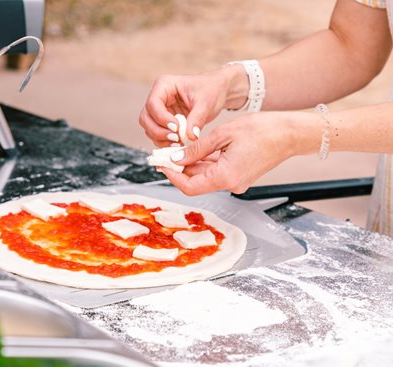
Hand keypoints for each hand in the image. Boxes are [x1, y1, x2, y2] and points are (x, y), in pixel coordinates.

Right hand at [139, 65, 247, 146]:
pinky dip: (164, 142)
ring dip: (160, 139)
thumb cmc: (211, 90)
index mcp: (164, 85)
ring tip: (179, 143)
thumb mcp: (206, 103)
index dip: (162, 119)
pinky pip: (156, 134)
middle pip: (145, 118)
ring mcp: (159, 110)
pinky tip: (178, 144)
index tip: (176, 128)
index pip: (153, 104)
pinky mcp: (163, 121)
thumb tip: (190, 137)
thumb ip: (197, 119)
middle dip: (158, 131)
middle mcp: (158, 97)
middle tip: (176, 138)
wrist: (217, 91)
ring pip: (148, 128)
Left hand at [160, 111, 316, 194]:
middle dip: (179, 169)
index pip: (189, 186)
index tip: (161, 163)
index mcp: (226, 176)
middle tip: (164, 154)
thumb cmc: (263, 130)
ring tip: (176, 150)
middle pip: (196, 182)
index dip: (172, 175)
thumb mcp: (222, 134)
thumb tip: (176, 157)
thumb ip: (197, 148)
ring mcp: (236, 182)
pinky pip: (216, 173)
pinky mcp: (240, 177)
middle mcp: (231, 185)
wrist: (290, 133)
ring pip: (205, 177)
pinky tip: (195, 151)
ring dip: (191, 165)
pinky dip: (204, 164)